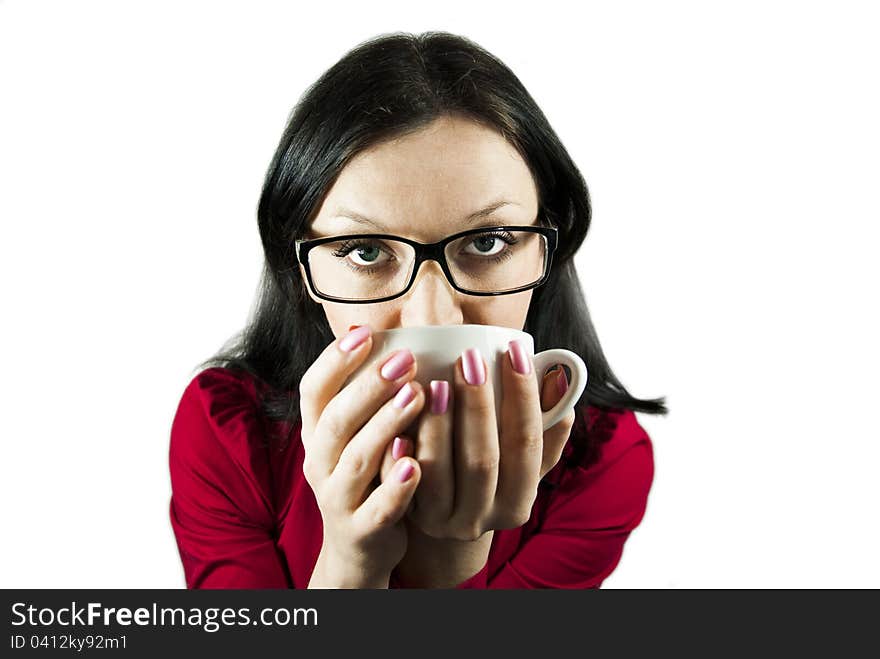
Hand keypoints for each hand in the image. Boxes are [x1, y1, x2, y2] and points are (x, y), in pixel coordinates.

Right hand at [298, 325, 425, 585]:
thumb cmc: (369, 476)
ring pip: (358, 458)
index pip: (313, 390)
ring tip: (416, 395)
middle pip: (336, 420)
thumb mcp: (359, 435)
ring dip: (386, 424)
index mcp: (317, 433)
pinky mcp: (361, 531)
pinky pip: (378, 508)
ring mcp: (337, 498)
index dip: (334, 360)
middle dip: (369, 386)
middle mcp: (319, 463)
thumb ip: (370, 397)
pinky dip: (396, 487)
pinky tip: (417, 464)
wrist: (360, 548)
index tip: (365, 332)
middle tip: (404, 359)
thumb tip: (393, 335)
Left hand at [380, 340, 575, 541]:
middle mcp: (485, 518)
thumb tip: (560, 375)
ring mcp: (444, 521)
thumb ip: (546, 421)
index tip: (516, 350)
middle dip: (478, 405)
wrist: (440, 517)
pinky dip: (403, 452)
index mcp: (520, 501)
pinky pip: (403, 482)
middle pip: (484, 459)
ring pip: (441, 471)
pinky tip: (402, 422)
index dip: (524, 396)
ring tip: (437, 382)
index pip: (528, 443)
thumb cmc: (489, 470)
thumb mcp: (520, 456)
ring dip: (440, 424)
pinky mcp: (409, 516)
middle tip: (470, 358)